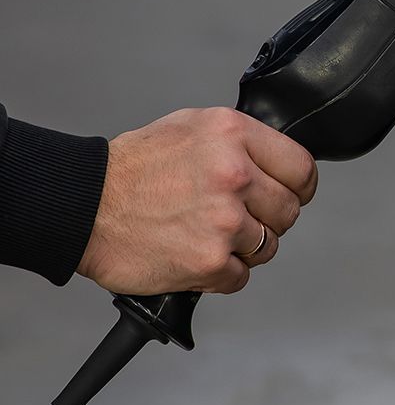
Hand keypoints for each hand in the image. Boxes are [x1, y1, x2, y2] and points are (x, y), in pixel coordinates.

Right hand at [76, 108, 317, 295]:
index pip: (302, 168)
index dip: (299, 187)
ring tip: (205, 233)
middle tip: (234, 217)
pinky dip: (220, 273)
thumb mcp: (192, 128)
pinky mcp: (209, 261)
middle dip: (267, 218)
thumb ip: (240, 142)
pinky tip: (193, 253)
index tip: (290, 194)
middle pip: (289, 211)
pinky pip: (240, 276)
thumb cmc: (132, 168)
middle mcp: (234, 175)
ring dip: (243, 248)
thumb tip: (276, 162)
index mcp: (233, 134)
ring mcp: (224, 220)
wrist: (82, 205)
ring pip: (268, 246)